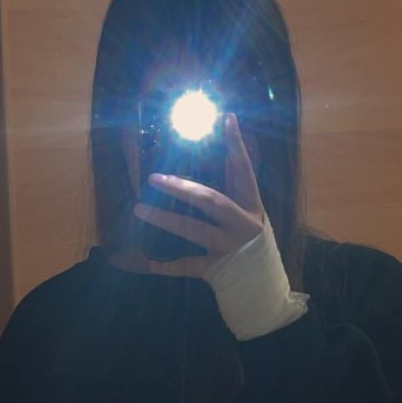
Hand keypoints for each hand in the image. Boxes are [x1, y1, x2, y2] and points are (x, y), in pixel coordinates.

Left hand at [133, 112, 265, 278]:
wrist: (261, 282)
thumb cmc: (250, 240)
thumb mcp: (248, 211)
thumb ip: (232, 185)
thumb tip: (216, 149)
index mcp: (251, 206)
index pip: (243, 170)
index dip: (236, 145)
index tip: (226, 119)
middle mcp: (242, 224)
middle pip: (211, 201)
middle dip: (182, 188)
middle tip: (155, 178)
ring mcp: (229, 247)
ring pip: (194, 231)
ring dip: (165, 219)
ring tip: (140, 209)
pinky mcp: (217, 269)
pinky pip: (188, 266)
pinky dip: (168, 266)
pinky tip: (149, 263)